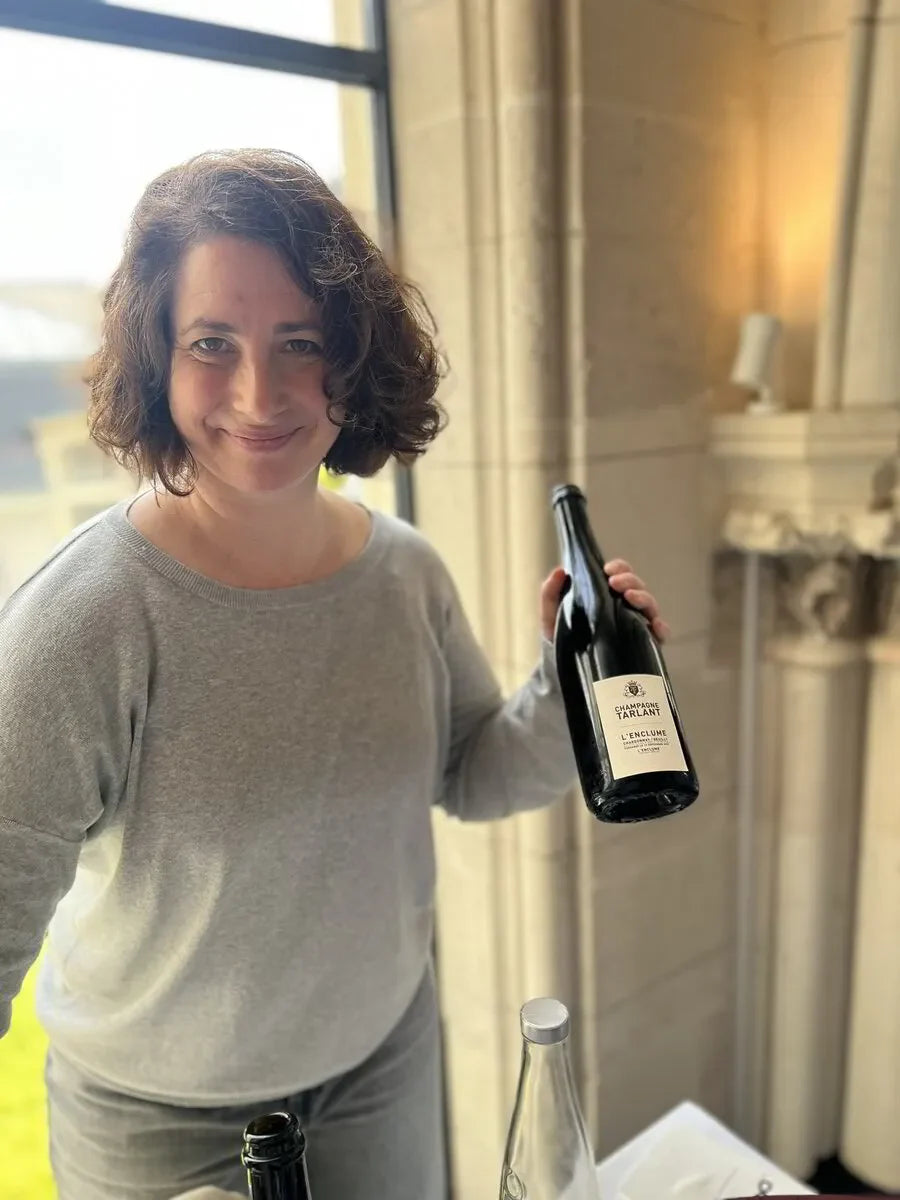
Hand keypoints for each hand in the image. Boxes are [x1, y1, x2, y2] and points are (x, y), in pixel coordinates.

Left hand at [540, 560, 670, 642]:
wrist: (565, 673)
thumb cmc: (562, 640)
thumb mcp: (551, 616)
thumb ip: (550, 593)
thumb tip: (560, 570)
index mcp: (607, 595)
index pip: (620, 574)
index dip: (619, 568)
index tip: (608, 571)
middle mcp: (624, 607)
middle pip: (637, 587)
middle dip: (630, 580)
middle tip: (615, 584)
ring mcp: (635, 625)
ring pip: (649, 606)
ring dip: (644, 597)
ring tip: (630, 598)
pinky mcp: (643, 645)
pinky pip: (659, 635)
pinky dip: (662, 628)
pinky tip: (656, 626)